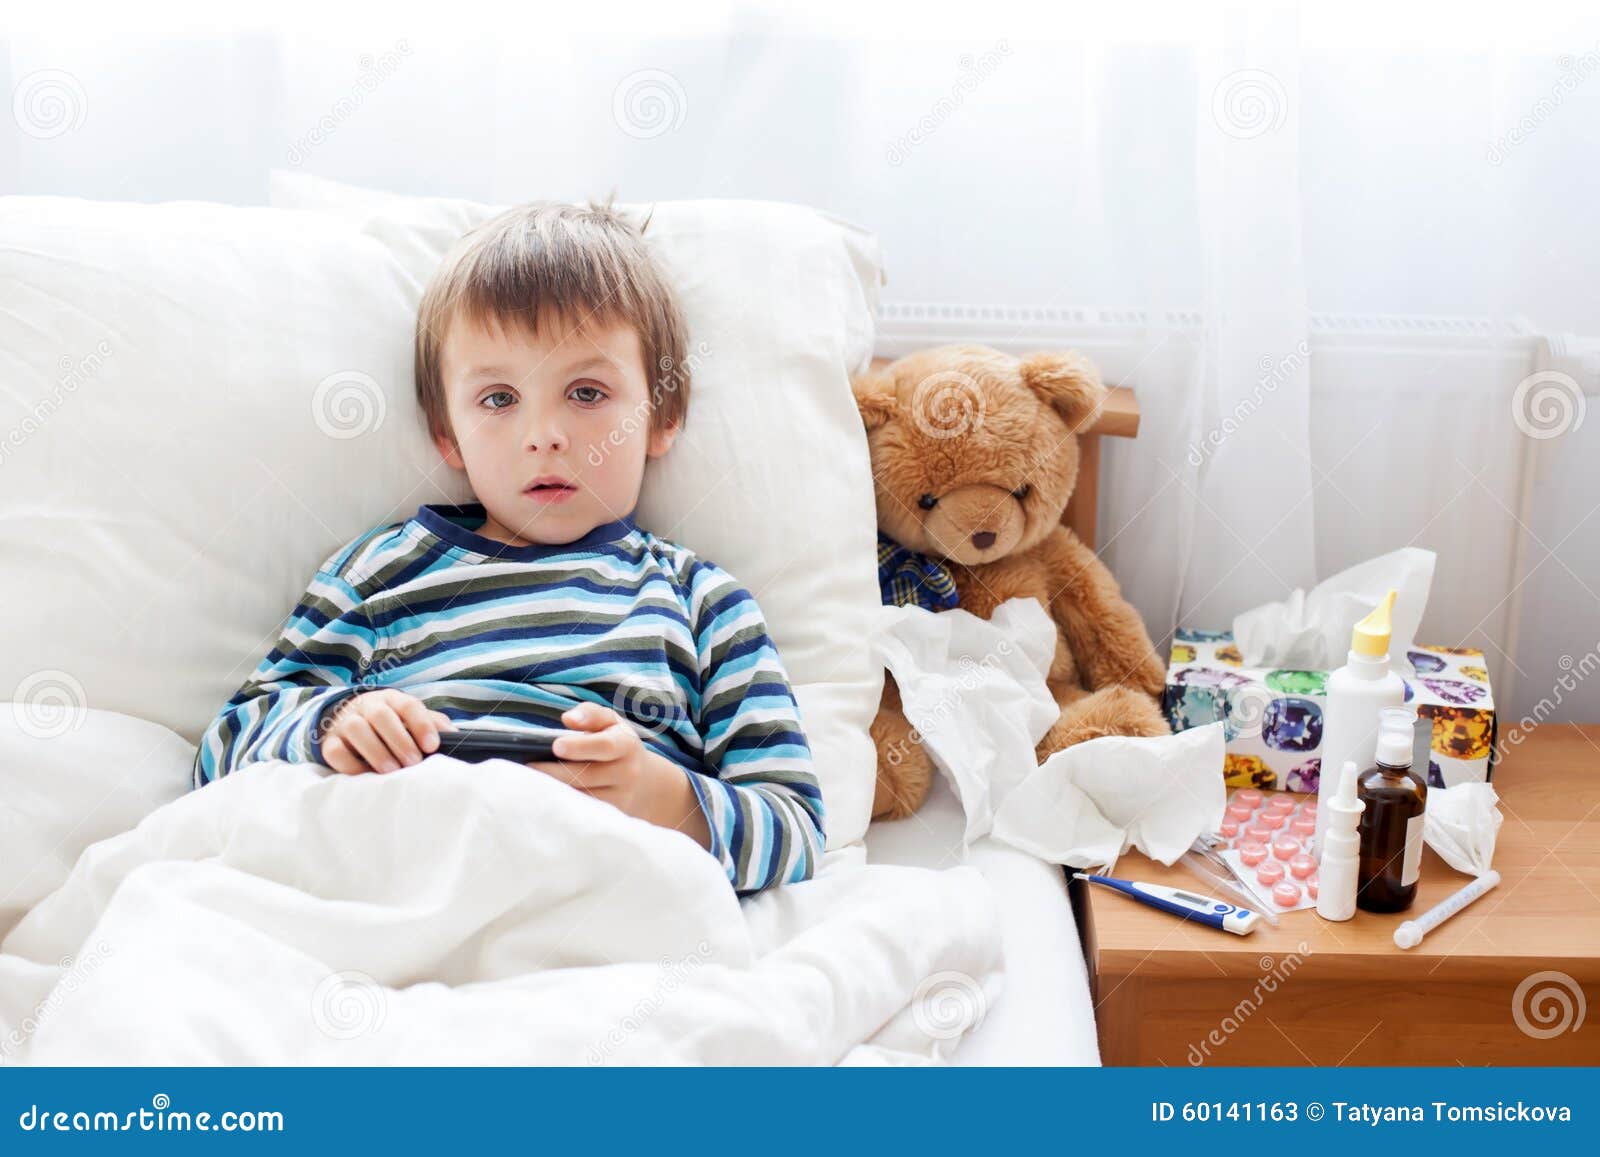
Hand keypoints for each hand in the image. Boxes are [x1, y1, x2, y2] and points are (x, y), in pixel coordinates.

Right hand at [321, 689, 450, 774]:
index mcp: (391, 698)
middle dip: (399, 740)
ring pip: (356, 729)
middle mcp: (367, 706)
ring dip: (376, 751)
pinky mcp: (329, 742)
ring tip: (391, 771)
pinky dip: (349, 764)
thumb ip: (432, 724)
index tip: (432, 746)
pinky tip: (365, 775)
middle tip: (413, 762)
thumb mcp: (411, 719)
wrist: (348, 720)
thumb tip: (456, 735)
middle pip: (381, 715)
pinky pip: (334, 751)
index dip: (422, 724)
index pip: (408, 705)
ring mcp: (345, 722)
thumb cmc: (390, 724)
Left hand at [526, 702, 682, 823]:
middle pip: (587, 774)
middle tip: (529, 766)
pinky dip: (562, 803)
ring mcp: (620, 797)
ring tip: (530, 781)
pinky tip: (544, 796)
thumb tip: (568, 718)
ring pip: (583, 795)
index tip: (556, 745)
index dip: (581, 746)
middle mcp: (627, 772)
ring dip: (555, 789)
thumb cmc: (618, 745)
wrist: (645, 783)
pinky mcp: (611, 815)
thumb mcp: (611, 722)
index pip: (605, 746)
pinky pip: (582, 810)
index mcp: (626, 745)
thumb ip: (590, 714)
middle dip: (555, 771)